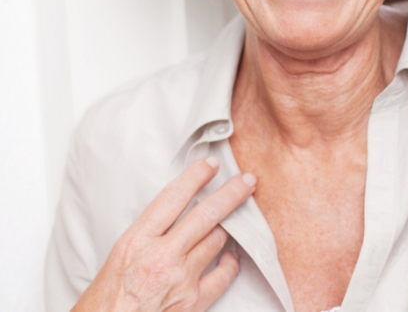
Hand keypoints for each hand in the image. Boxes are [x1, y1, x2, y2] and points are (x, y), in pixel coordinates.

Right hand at [72, 157, 255, 311]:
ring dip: (228, 227)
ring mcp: (181, 279)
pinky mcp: (194, 303)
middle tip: (247, 180)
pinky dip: (231, 262)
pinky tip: (232, 256)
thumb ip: (146, 237)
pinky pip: (224, 275)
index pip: (172, 198)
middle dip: (231, 193)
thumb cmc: (103, 304)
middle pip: (206, 215)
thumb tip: (172, 218)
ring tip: (237, 217)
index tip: (210, 164)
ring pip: (217, 240)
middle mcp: (161, 257)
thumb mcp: (117, 259)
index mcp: (136, 242)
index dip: (195, 177)